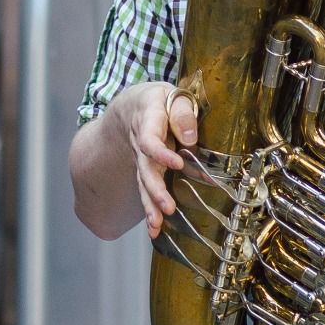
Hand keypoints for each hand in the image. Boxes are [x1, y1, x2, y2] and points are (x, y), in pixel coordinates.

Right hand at [107, 79, 201, 239]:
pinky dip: (149, 210)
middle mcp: (140, 141)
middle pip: (144, 167)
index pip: (149, 138)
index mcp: (147, 118)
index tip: (177, 164)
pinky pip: (145, 190)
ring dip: (150, 204)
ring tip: (156, 225)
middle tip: (167, 208)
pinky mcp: (145, 170)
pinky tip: (154, 229)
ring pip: (143, 182)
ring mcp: (140, 158)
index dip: (160, 152)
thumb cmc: (161, 99)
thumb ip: (183, 112)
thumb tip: (190, 138)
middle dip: (155, 189)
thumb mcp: (174, 94)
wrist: (133, 105)